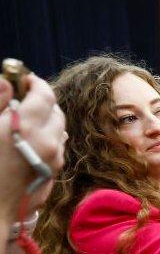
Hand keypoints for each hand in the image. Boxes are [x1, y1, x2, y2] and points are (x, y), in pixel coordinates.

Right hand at [0, 73, 66, 220]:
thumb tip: (7, 81)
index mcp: (27, 126)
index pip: (44, 94)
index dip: (35, 83)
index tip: (25, 80)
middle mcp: (47, 141)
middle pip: (55, 111)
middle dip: (42, 101)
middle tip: (24, 98)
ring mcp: (54, 159)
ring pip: (59, 130)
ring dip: (47, 120)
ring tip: (26, 120)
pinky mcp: (54, 173)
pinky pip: (57, 148)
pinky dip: (48, 139)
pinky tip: (30, 142)